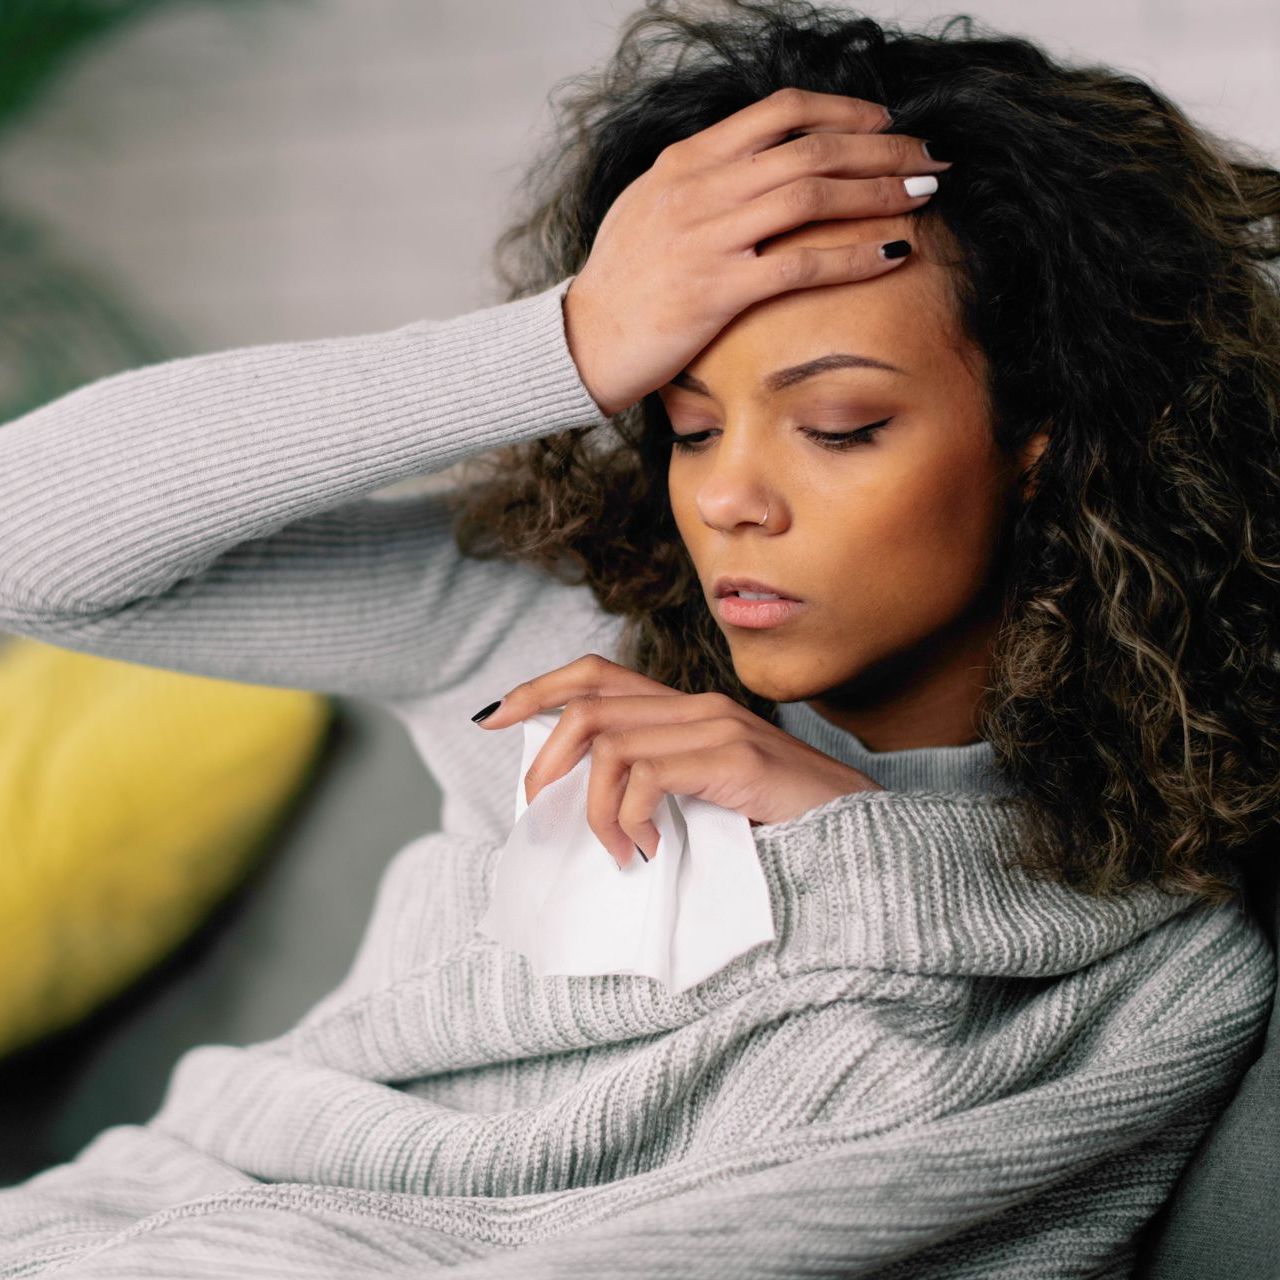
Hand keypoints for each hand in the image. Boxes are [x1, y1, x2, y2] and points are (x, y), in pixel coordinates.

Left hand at [472, 653, 883, 868]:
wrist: (860, 832)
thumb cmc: (782, 822)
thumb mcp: (708, 795)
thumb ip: (659, 783)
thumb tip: (589, 803)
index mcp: (687, 709)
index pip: (598, 674)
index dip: (539, 688)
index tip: (493, 716)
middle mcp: (697, 705)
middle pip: (589, 700)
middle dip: (543, 751)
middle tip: (535, 805)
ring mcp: (716, 726)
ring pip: (608, 742)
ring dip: (592, 807)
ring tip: (616, 850)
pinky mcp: (732, 756)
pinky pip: (645, 776)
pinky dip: (629, 819)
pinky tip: (648, 851)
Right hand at [563, 86, 951, 416]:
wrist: (581, 342)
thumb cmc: (620, 282)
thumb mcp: (649, 208)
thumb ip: (701, 180)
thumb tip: (754, 165)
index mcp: (685, 162)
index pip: (778, 113)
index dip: (841, 111)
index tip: (883, 123)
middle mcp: (698, 188)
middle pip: (809, 148)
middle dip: (881, 148)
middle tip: (928, 156)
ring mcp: (707, 238)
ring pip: (812, 195)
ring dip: (878, 191)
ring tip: (925, 194)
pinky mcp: (717, 291)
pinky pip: (802, 264)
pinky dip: (855, 255)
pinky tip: (895, 253)